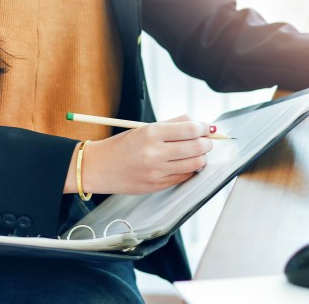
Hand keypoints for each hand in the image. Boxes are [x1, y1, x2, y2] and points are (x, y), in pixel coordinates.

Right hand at [64, 115, 212, 194]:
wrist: (99, 167)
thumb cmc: (123, 146)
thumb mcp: (145, 128)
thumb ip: (173, 124)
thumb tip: (199, 123)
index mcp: (152, 133)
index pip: (191, 128)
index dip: (205, 128)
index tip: (209, 128)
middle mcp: (155, 152)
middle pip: (197, 147)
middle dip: (207, 143)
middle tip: (207, 141)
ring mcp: (157, 171)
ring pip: (195, 164)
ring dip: (202, 158)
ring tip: (197, 153)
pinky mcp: (157, 185)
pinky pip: (184, 177)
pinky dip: (190, 170)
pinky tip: (185, 164)